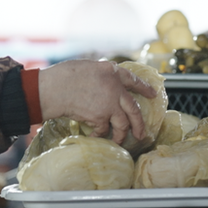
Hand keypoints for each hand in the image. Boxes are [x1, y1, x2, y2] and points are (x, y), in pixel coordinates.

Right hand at [37, 60, 156, 144]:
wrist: (55, 88)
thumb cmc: (64, 75)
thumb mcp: (88, 67)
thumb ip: (100, 75)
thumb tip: (103, 83)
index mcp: (112, 72)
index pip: (133, 80)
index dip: (144, 87)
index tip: (152, 93)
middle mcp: (115, 89)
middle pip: (134, 109)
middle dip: (139, 123)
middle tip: (141, 133)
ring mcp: (109, 105)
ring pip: (123, 124)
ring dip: (121, 135)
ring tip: (119, 141)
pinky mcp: (100, 118)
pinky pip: (104, 130)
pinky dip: (100, 135)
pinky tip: (96, 138)